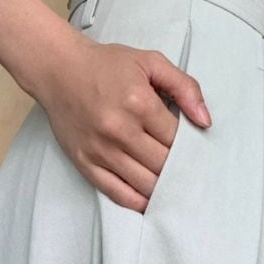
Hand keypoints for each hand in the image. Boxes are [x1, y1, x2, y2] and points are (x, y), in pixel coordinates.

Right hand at [32, 28, 211, 212]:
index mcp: (138, 102)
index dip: (188, 146)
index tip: (191, 148)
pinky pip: (117, 193)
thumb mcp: (150, 63)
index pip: (176, 139)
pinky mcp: (86, 163)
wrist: (58, 69)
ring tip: (172, 186)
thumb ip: (184, 87)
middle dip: (178, 168)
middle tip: (186, 170)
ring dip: (162, 188)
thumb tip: (205, 121)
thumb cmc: (106, 66)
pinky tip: (149, 200)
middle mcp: (119, 130)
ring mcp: (101, 150)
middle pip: (163, 165)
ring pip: (144, 184)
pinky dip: (137, 201)